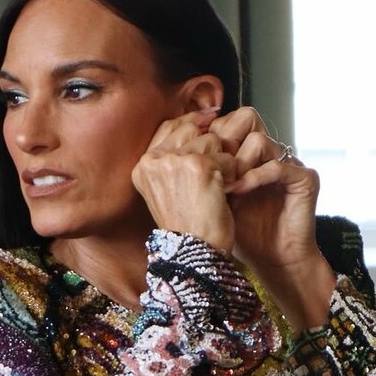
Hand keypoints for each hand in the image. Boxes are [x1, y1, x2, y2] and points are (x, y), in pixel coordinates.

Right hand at [132, 109, 236, 256]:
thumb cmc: (187, 227)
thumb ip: (174, 159)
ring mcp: (175, 161)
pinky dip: (233, 173)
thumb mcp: (168, 190)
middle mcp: (154, 161)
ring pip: (211, 140)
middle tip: (210, 177)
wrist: (194, 254)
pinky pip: (226, 155)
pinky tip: (224, 192)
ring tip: (215, 188)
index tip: (209, 123)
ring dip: (222, 162)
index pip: (169, 127)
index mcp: (142, 166)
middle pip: (192, 130)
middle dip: (208, 148)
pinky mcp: (198, 166)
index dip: (192, 125)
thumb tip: (200, 122)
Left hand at [208, 107, 335, 329]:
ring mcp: (288, 162)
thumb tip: (165, 150)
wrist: (270, 259)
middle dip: (221, 144)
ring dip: (236, 163)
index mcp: (248, 151)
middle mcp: (269, 152)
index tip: (190, 160)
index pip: (227, 122)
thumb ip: (196, 172)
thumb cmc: (238, 232)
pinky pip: (277, 166)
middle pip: (245, 119)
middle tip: (206, 169)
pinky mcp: (304, 179)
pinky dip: (254, 177)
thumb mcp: (210, 198)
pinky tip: (237, 192)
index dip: (206, 137)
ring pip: (259, 139)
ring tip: (223, 186)